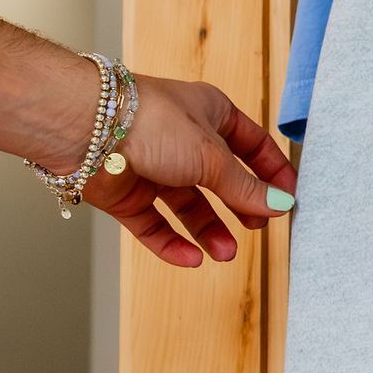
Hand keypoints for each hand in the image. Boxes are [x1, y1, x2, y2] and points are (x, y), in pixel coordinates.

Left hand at [83, 75, 297, 268]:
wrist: (83, 129)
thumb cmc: (150, 122)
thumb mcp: (212, 157)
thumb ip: (246, 188)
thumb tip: (280, 206)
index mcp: (209, 114)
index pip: (252, 143)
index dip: (272, 171)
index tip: (289, 198)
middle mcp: (182, 140)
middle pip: (221, 179)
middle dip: (241, 206)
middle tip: (257, 228)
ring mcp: (153, 168)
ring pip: (189, 207)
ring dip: (209, 231)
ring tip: (225, 253)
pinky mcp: (126, 195)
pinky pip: (155, 225)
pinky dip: (172, 243)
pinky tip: (191, 258)